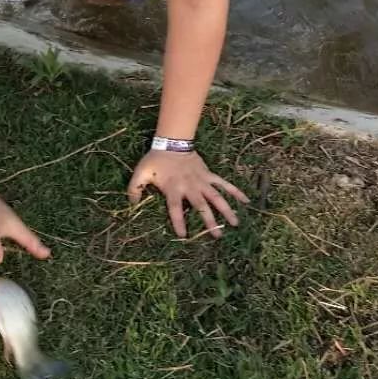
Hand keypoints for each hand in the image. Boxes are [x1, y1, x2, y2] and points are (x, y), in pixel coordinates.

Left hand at [128, 149, 246, 238]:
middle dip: (209, 221)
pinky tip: (245, 201)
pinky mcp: (208, 175)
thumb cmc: (156, 159)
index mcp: (173, 189)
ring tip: (235, 224)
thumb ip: (134, 189)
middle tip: (217, 236)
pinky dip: (235, 191)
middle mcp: (189, 187)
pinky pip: (223, 184)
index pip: (175, 209)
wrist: (172, 141)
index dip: (179, 222)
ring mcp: (201, 181)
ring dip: (226, 210)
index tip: (184, 236)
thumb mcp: (140, 173)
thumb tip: (131, 205)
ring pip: (216, 197)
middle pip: (201, 206)